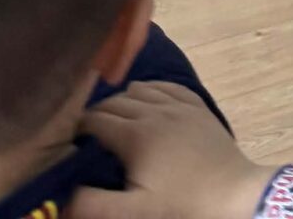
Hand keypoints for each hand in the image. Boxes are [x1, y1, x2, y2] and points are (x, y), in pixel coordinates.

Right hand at [70, 83, 270, 218]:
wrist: (232, 194)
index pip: (93, 119)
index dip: (75, 130)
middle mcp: (156, 110)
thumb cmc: (180, 205)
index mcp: (136, 133)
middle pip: (114, 102)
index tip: (66, 145)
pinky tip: (147, 106)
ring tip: (113, 124)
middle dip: (95, 116)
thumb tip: (60, 195)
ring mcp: (180, 105)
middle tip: (85, 139)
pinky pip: (168, 86)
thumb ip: (90, 205)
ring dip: (122, 102)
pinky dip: (151, 91)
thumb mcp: (131, 212)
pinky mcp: (198, 106)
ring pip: (140, 89)